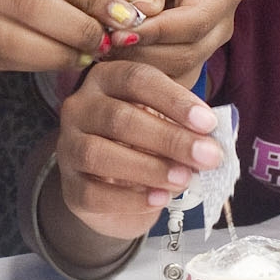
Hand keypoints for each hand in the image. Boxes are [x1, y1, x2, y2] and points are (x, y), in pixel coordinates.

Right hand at [55, 60, 222, 241]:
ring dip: (148, 167)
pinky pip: (93, 193)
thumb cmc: (143, 144)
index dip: (173, 100)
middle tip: (207, 156)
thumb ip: (184, 127)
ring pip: (98, 154)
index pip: (136, 79)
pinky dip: (130, 199)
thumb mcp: (164, 124)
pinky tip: (159, 199)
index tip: (208, 123)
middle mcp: (79, 108)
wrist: (113, 188)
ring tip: (185, 179)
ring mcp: (67, 147)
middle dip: (169, 139)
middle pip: (119, 118)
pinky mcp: (69, 186)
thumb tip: (211, 142)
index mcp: (105, 80)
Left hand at [78, 0, 243, 85]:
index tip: (119, 34)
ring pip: (177, 69)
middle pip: (189, 51)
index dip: (157, 32)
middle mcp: (220, 17)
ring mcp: (203, 38)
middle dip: (144, 52)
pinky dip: (141, 75)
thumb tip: (146, 15)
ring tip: (102, 50)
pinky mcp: (181, 52)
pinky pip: (167, 75)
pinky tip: (111, 66)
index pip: (195, 21)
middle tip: (103, 44)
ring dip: (138, 66)